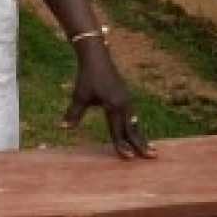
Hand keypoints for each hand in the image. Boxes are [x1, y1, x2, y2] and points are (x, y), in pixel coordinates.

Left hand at [63, 44, 154, 159]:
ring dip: (140, 136)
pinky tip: (137, 131)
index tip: (129, 159)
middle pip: (133, 129)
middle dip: (142, 143)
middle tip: (153, 156)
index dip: (122, 146)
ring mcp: (127, 99)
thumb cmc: (87, 77)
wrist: (97, 57)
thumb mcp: (79, 96)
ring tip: (149, 148)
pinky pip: (131, 115)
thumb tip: (63, 128)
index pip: (118, 131)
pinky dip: (135, 126)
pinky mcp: (125, 96)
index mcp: (114, 106)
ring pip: (134, 122)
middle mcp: (124, 104)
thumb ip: (73, 113)